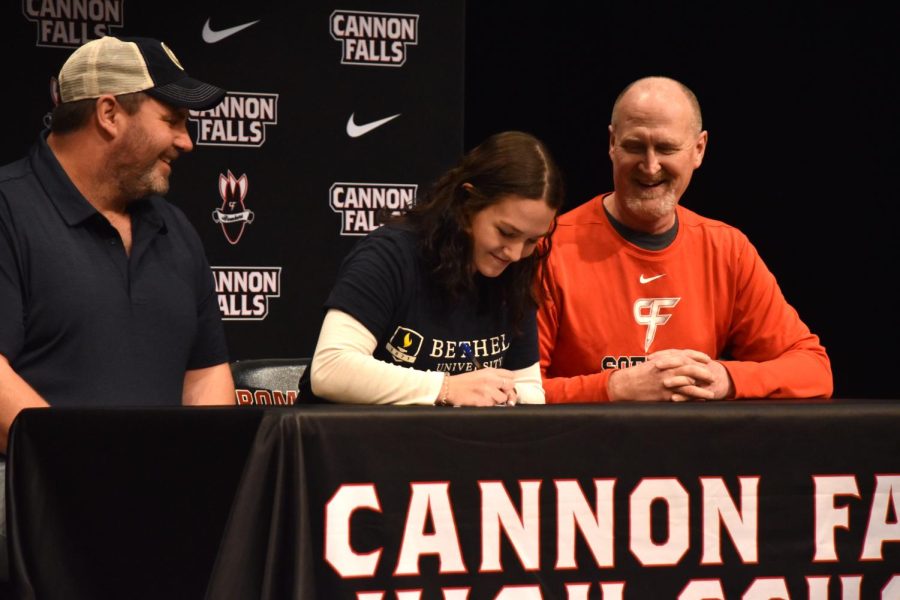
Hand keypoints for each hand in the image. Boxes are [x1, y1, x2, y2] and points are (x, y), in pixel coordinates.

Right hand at [446, 368, 517, 406]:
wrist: (450, 388)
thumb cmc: (465, 382)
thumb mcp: (480, 374)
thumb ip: (494, 377)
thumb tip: (508, 385)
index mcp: (490, 371)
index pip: (510, 375)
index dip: (509, 381)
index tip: (506, 385)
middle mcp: (491, 379)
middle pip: (511, 386)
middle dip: (507, 391)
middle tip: (500, 394)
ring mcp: (488, 391)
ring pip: (503, 398)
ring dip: (497, 400)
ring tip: (486, 398)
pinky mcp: (484, 401)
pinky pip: (494, 406)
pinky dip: (489, 406)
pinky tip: (481, 401)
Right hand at [608, 349, 722, 401]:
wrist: (625, 385)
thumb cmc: (638, 374)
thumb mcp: (651, 363)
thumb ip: (664, 361)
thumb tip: (677, 360)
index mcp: (663, 360)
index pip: (684, 354)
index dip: (697, 356)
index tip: (707, 358)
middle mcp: (666, 369)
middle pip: (690, 368)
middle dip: (703, 371)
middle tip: (712, 375)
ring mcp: (666, 381)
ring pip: (688, 383)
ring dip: (701, 387)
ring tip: (711, 390)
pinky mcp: (664, 394)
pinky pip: (682, 395)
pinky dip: (693, 397)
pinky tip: (700, 399)